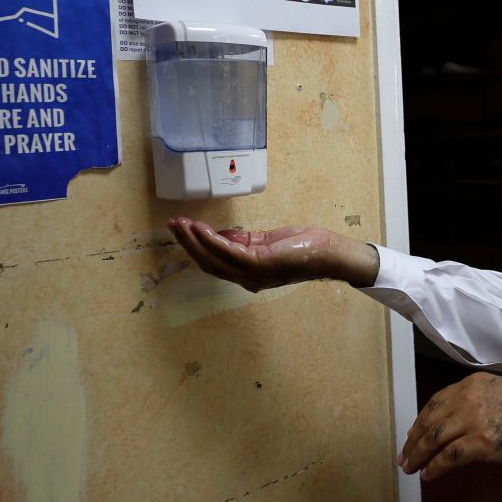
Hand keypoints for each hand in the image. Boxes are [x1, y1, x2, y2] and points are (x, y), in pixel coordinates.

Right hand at [167, 217, 379, 291]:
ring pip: (213, 258)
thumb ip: (245, 240)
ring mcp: (252, 273)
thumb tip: (222, 234)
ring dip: (193, 240)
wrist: (329, 253)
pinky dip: (211, 240)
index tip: (183, 229)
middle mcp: (247, 278)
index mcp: (248, 272)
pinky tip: (200, 229)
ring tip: (180, 224)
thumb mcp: (269, 242)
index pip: (214, 262)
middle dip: (188, 243)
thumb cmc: (304, 246)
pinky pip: (228, 251)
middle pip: (208, 262)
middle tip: (172, 225)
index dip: (196, 247)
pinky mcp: (259, 264)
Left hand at [398, 373, 501, 480]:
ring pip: (434, 439)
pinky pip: (449, 457)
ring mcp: (474, 419)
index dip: (420, 420)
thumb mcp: (501, 392)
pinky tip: (429, 474)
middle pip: (429, 421)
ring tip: (411, 466)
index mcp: (472, 384)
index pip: (435, 402)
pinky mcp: (482, 441)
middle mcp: (468, 398)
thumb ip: (479, 402)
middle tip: (404, 455)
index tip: (413, 433)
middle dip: (413, 441)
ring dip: (418, 455)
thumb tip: (464, 424)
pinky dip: (436, 467)